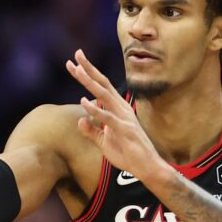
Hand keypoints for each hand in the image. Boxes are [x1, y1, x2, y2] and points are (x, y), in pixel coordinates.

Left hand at [65, 49, 163, 182]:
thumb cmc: (128, 154)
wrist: (147, 168)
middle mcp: (121, 109)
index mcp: (117, 109)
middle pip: (103, 84)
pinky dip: (95, 109)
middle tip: (76, 54)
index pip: (101, 87)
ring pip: (104, 95)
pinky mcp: (125, 130)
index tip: (74, 62)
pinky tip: (83, 101)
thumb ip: (92, 131)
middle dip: (89, 69)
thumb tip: (80, 121)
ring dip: (89, 82)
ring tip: (76, 70)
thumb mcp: (104, 143)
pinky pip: (108, 118)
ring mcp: (124, 118)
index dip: (88, 74)